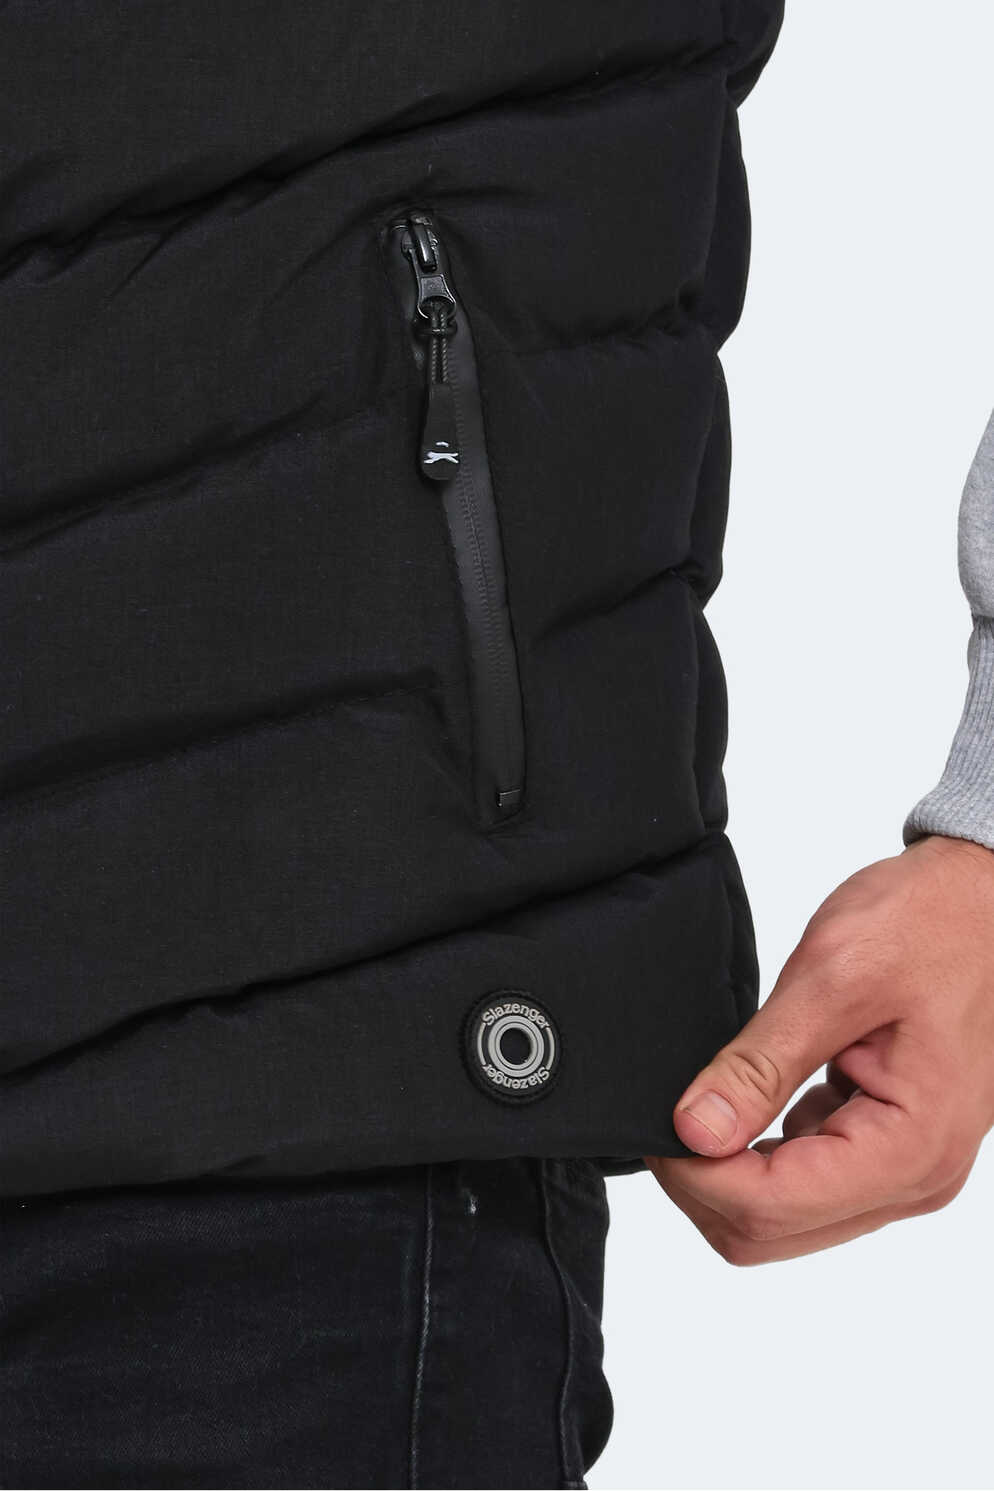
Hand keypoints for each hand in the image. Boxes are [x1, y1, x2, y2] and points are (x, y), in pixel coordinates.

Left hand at [647, 834, 993, 1263]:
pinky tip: (751, 1093)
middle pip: (770, 1231)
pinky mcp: (890, 1146)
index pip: (769, 1208)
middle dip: (703, 1182)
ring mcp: (906, 1169)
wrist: (983, 899)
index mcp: (908, 1147)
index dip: (695, 1175)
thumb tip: (695, 1131)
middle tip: (670, 1111)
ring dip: (729, 1170)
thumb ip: (759, 1064)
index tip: (659, 1124)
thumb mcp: (832, 980)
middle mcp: (915, 1178)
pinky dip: (761, 1150)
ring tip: (708, 1095)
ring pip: (784, 1216)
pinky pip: (806, 1179)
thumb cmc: (930, 923)